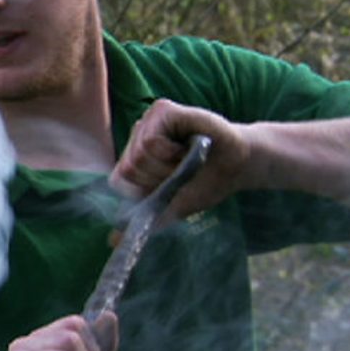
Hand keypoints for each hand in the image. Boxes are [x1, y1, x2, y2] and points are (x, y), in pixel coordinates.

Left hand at [108, 99, 253, 218]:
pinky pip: (151, 140)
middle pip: (129, 167)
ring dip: (169, 164)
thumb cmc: (206, 183)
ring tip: (187, 156)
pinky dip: (172, 151)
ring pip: (139, 154)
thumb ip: (144, 220)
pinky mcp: (161, 109)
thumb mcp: (173, 206)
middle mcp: (137, 137)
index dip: (145, 189)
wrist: (238, 166)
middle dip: (159, 177)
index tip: (169, 184)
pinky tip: (188, 143)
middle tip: (182, 169)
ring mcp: (147, 121)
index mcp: (134, 159)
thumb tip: (112, 241)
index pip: (119, 180)